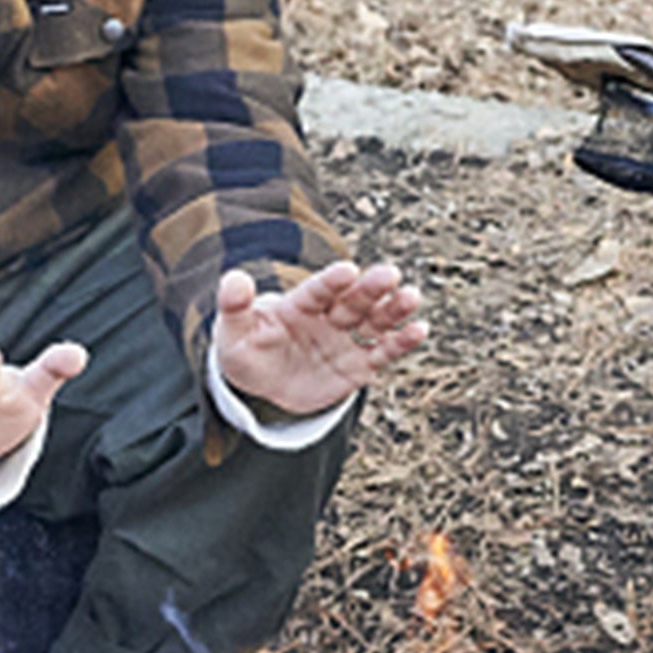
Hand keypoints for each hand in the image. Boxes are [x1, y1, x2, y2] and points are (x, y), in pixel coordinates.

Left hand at [214, 261, 425, 415]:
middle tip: (391, 274)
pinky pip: (382, 353)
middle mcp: (329, 316)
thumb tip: (235, 278)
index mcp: (301, 303)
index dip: (332, 281)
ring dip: (393, 310)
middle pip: (353, 299)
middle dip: (371, 288)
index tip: (348, 270)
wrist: (264, 381)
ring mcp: (346, 340)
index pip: (319, 289)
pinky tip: (420, 330)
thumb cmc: (247, 351)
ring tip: (413, 298)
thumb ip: (234, 305)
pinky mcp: (358, 366)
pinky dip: (400, 343)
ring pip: (374, 321)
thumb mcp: (233, 331)